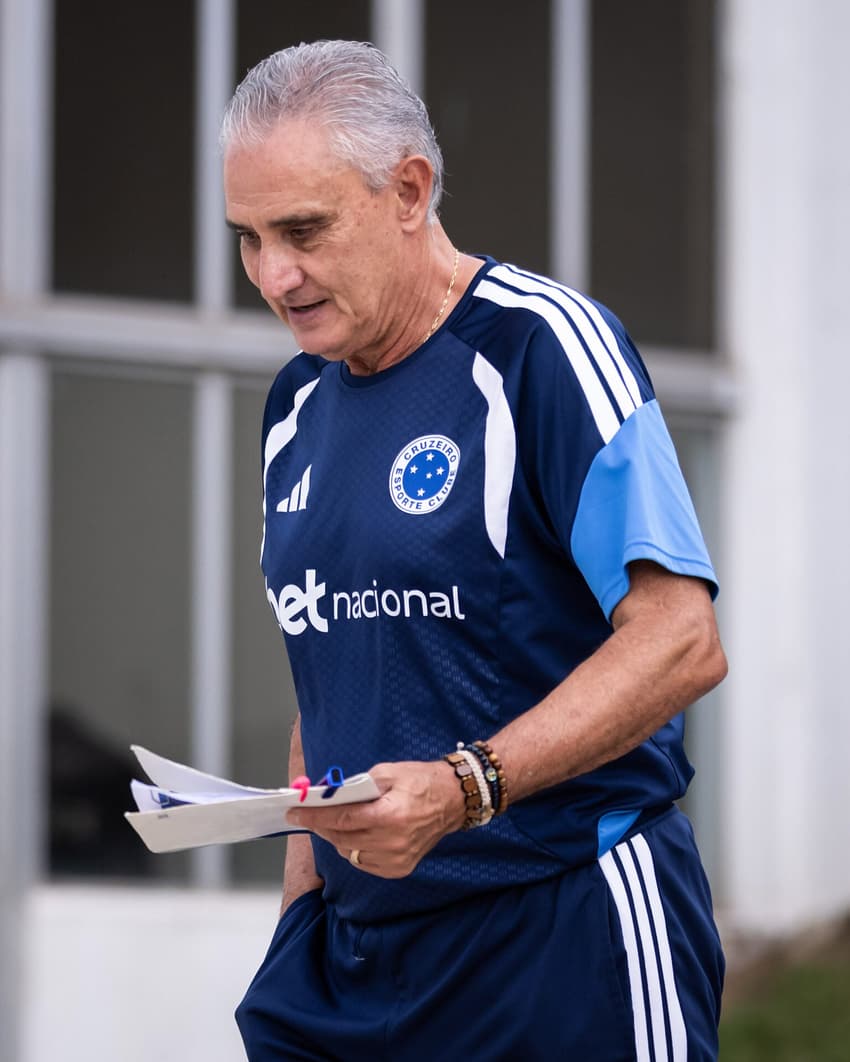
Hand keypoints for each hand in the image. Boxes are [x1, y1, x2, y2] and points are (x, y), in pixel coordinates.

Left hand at [287, 760, 465, 878]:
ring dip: (337, 837)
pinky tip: (357, 834)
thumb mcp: (387, 773)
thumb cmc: (420, 781)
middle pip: (341, 838)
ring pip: (350, 853)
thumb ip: (357, 786)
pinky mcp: (400, 868)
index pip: (341, 819)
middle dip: (321, 825)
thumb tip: (329, 797)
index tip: (294, 812)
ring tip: (335, 821)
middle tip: (308, 815)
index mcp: (389, 816)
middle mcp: (392, 842)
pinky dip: (355, 849)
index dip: (313, 816)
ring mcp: (397, 859)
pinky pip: (364, 862)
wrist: (453, 799)